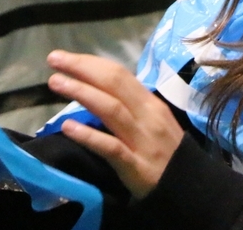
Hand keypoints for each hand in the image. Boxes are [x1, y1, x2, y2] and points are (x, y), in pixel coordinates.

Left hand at [47, 51, 183, 198]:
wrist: (188, 187)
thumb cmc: (166, 152)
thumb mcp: (152, 122)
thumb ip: (129, 107)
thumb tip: (98, 91)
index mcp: (149, 103)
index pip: (119, 74)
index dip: (91, 63)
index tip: (64, 57)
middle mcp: (147, 115)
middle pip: (114, 83)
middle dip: (82, 69)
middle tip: (54, 60)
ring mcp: (141, 139)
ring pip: (111, 109)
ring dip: (82, 92)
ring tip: (56, 82)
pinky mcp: (135, 165)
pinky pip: (111, 147)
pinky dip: (89, 136)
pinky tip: (68, 127)